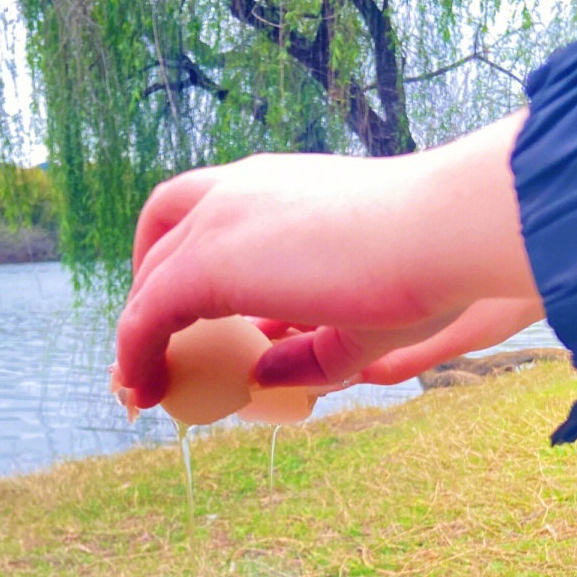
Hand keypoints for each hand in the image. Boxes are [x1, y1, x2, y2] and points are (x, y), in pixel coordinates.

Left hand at [115, 111, 541, 409]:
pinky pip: (145, 314)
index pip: (206, 214)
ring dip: (138, 326)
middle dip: (150, 289)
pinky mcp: (206, 262)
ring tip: (141, 377)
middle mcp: (238, 190)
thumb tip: (260, 373)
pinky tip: (145, 388)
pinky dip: (136, 353)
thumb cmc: (424, 270)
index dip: (188, 266)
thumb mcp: (359, 322)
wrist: (439, 234)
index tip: (189, 319)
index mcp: (277, 188)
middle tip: (159, 344)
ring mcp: (218, 218)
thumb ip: (307, 350)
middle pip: (162, 231)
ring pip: (150, 274)